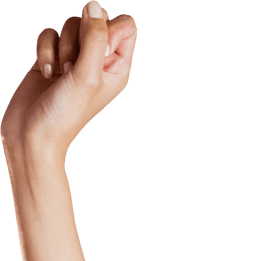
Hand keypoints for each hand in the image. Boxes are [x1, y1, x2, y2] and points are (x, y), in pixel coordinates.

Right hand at [0, 3, 137, 161]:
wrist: (34, 133)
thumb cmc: (66, 114)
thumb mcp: (87, 75)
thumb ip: (94, 38)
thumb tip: (93, 3)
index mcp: (118, 67)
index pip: (126, 26)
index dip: (108, 28)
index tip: (95, 51)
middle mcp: (99, 61)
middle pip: (95, 18)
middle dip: (80, 35)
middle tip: (74, 66)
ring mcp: (75, 58)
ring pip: (70, 23)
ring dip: (61, 47)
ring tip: (61, 74)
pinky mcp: (52, 56)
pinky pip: (48, 32)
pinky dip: (44, 50)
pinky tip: (47, 74)